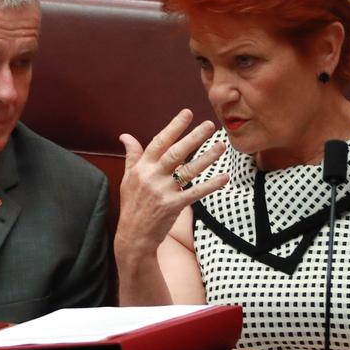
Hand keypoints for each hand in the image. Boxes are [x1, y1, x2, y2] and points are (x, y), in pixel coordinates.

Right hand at [116, 109, 229, 259]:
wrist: (133, 235)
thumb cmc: (132, 205)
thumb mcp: (127, 178)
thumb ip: (132, 156)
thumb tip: (126, 136)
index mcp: (142, 167)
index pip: (159, 142)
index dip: (174, 127)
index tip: (187, 113)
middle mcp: (152, 177)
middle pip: (175, 153)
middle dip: (193, 137)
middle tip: (209, 125)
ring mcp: (163, 191)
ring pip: (188, 171)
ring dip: (206, 158)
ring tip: (221, 146)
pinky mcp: (173, 206)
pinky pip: (195, 193)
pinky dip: (210, 185)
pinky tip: (224, 177)